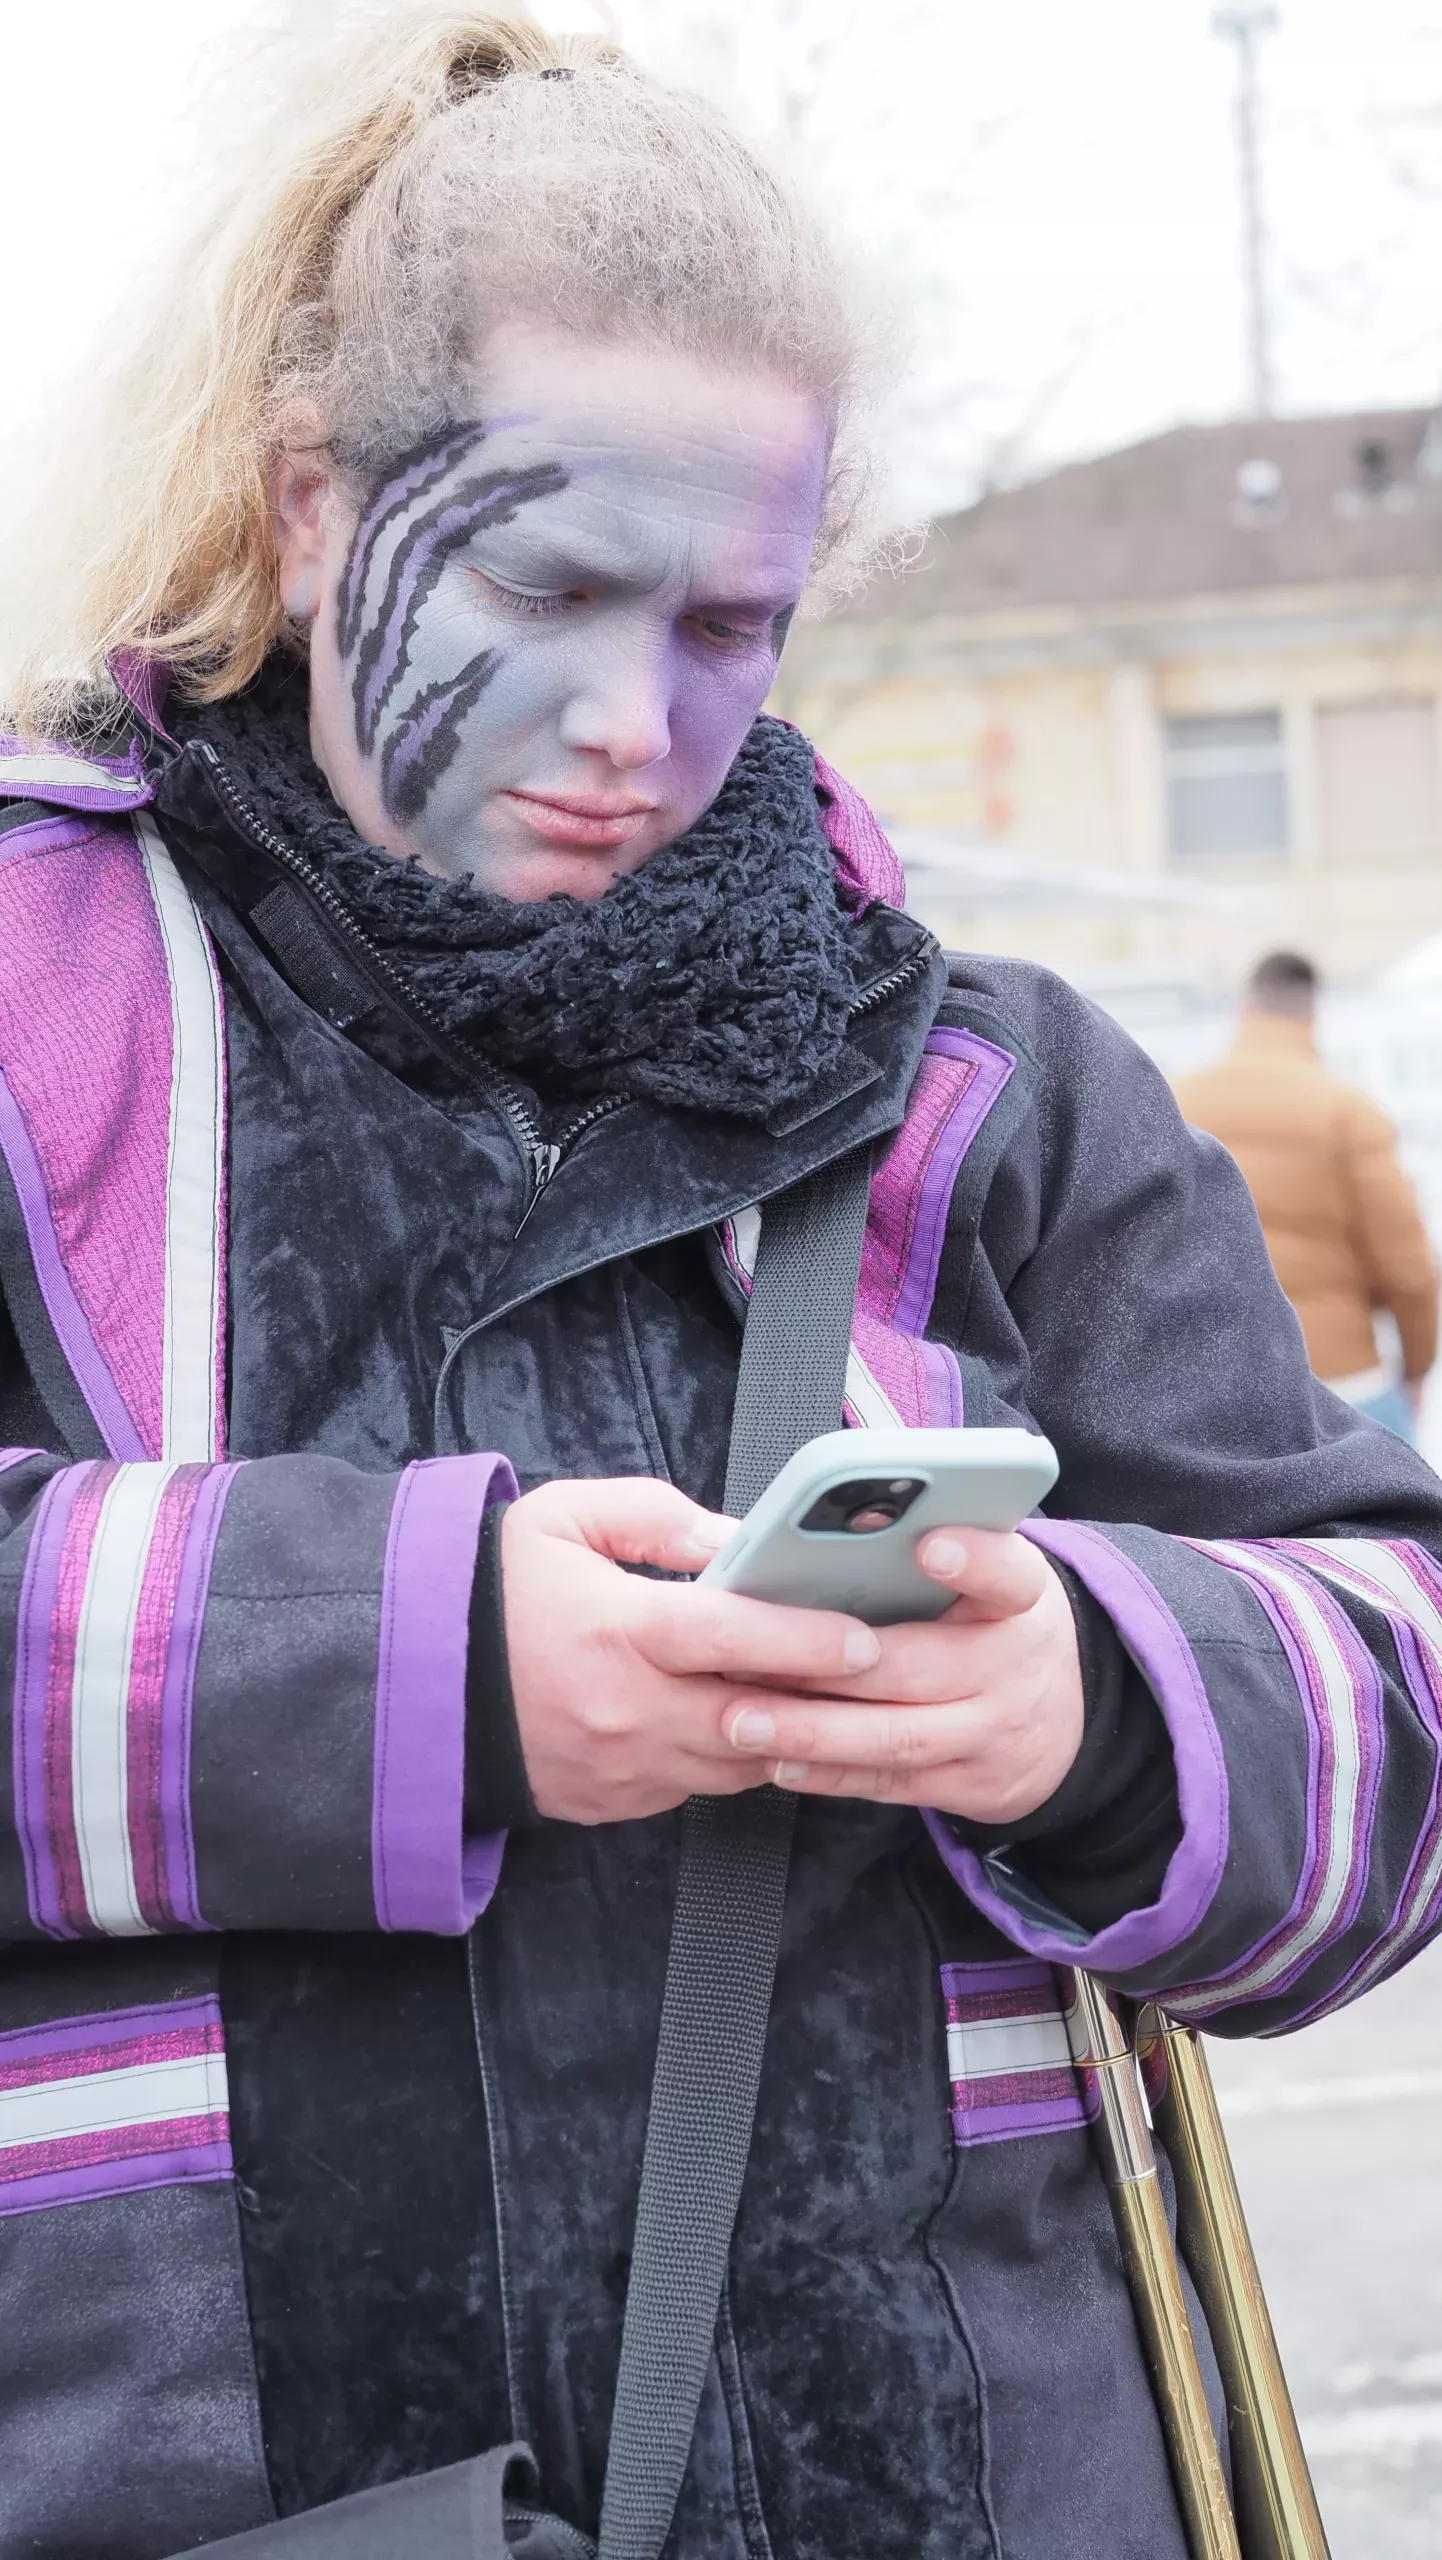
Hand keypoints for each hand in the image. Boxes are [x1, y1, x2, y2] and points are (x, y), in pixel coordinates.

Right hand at [502, 1485, 1084, 1828]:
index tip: (866, 1638)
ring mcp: (621, 1765)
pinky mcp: (613, 1801)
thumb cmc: (496, 1587)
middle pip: (754, 1716)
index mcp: (618, 1629)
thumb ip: (656, 1517)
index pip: (735, 1639)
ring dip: (780, 1734)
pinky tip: (748, 1722)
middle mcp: (626, 1708)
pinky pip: (695, 1787)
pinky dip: (728, 1757)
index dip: (808, 1640)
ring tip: (823, 1697)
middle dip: (820, 1700)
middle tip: (875, 1677)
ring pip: (735, 1763)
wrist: (414, 1676)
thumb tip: (734, 1538)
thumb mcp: (564, 1518)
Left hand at [718, 1527, 1084, 1823]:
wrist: (1069, 1719)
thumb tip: (807, 1533)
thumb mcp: (987, 1580)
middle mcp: (1010, 1667)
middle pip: (919, 1666)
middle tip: (751, 1659)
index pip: (1010, 1574)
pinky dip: (829, 1774)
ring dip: (812, 1730)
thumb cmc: (990, 1625)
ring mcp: (991, 1733)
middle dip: (830, 1668)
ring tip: (741, 1720)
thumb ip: (916, 1557)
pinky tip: (776, 1761)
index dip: (974, 1561)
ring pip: (897, 1736)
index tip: (928, 1543)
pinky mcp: (969, 1785)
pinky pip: (891, 1783)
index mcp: (1019, 1599)